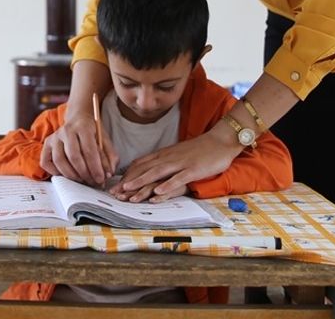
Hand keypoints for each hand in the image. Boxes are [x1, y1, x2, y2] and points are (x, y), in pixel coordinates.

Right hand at [40, 109, 117, 186]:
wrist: (78, 119)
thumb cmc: (92, 133)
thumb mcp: (105, 141)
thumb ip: (109, 157)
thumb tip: (108, 174)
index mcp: (83, 127)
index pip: (88, 149)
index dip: (95, 167)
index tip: (101, 179)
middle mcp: (66, 131)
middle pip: (73, 156)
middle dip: (84, 173)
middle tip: (92, 182)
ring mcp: (54, 138)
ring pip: (59, 161)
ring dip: (72, 175)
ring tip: (82, 180)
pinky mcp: (46, 145)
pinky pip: (46, 163)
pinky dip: (55, 172)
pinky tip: (67, 174)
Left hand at [111, 125, 240, 202]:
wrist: (220, 141)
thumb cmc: (199, 150)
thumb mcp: (177, 155)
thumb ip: (164, 163)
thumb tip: (149, 172)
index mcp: (163, 155)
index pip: (140, 165)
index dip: (126, 176)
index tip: (115, 186)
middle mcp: (168, 158)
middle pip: (144, 170)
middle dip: (128, 182)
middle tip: (114, 194)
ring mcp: (180, 163)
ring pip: (157, 173)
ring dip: (141, 183)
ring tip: (128, 192)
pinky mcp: (193, 169)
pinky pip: (178, 178)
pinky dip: (167, 185)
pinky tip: (158, 192)